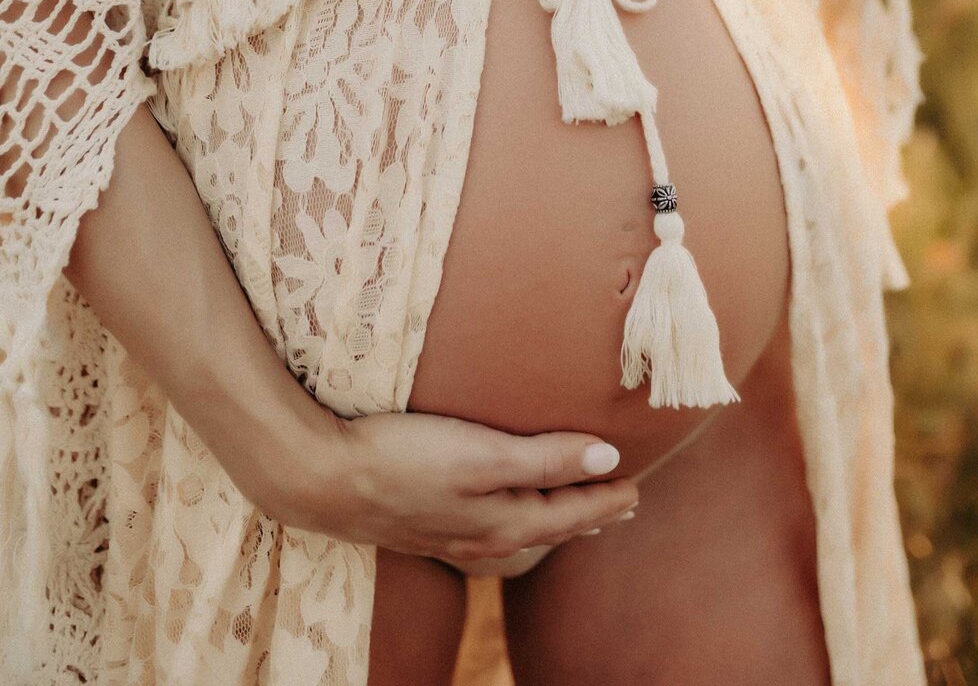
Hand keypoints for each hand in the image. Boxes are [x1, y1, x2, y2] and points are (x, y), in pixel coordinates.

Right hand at [278, 404, 638, 564]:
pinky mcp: (425, 520)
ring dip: (554, 516)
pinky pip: (490, 525)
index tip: (639, 483)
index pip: (571, 511)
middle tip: (621, 502)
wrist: (325, 479)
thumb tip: (607, 457)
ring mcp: (451, 533)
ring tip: (577, 508)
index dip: (607, 496)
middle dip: (587, 513)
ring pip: (520, 528)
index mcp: (504, 522)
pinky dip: (517, 515)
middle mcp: (482, 536)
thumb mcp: (483, 454)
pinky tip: (505, 509)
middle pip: (550, 526)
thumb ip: (546, 458)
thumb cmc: (405, 459)